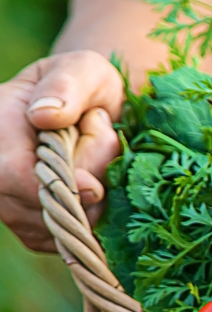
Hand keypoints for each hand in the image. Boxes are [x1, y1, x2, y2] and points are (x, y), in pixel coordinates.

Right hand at [0, 50, 123, 251]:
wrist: (91, 113)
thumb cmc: (87, 87)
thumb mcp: (83, 71)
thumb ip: (67, 87)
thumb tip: (45, 116)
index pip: (14, 175)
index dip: (58, 188)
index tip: (96, 187)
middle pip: (37, 207)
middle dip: (84, 192)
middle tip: (102, 157)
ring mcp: (7, 203)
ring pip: (52, 227)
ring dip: (90, 207)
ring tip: (93, 167)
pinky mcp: (29, 228)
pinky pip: (62, 241)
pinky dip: (87, 223)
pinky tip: (89, 192)